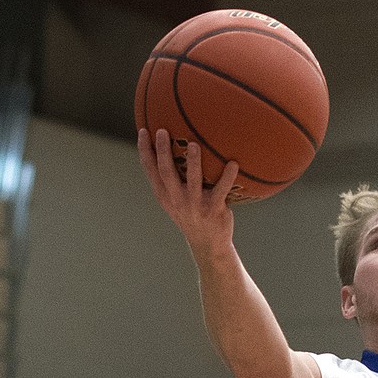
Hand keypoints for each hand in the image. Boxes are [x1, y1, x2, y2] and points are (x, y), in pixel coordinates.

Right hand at [138, 128, 238, 259]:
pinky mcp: (214, 210)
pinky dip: (228, 176)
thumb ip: (172, 179)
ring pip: (193, 181)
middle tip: (163, 131)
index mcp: (166, 196)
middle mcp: (178, 200)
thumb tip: (173, 146)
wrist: (209, 246)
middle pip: (167, 173)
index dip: (145, 151)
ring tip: (194, 145)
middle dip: (163, 152)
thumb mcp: (176, 201)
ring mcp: (196, 205)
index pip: (151, 171)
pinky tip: (233, 163)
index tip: (143, 131)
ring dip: (193, 163)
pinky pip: (222, 190)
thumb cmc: (192, 215)